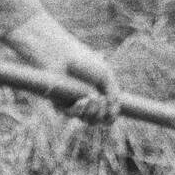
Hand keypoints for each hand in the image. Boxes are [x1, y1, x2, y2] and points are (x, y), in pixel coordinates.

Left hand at [2, 12, 119, 122]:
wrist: (62, 54)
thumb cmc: (84, 60)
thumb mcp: (105, 76)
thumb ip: (114, 95)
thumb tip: (114, 114)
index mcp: (100, 94)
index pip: (108, 115)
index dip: (111, 117)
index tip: (113, 111)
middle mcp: (87, 102)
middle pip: (99, 120)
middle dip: (103, 114)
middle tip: (102, 100)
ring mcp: (74, 104)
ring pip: (86, 120)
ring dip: (93, 113)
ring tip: (93, 98)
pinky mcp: (60, 104)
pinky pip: (71, 115)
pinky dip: (79, 110)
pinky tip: (82, 100)